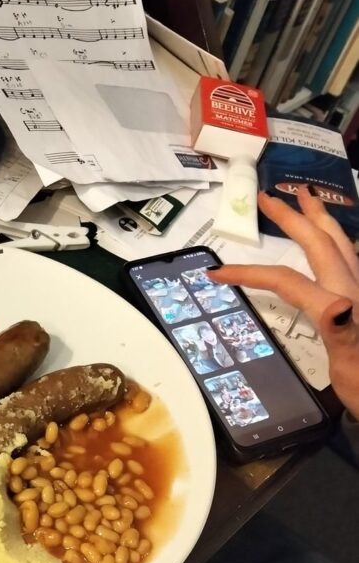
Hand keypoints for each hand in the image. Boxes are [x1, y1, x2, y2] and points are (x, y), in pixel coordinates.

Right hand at [208, 186, 358, 418]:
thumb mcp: (351, 366)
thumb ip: (343, 331)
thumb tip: (337, 305)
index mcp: (339, 303)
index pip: (287, 279)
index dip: (251, 273)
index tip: (216, 273)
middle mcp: (352, 290)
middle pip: (319, 244)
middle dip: (292, 217)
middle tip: (266, 197)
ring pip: (340, 244)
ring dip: (318, 219)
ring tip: (304, 198)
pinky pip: (350, 259)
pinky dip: (336, 241)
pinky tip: (333, 244)